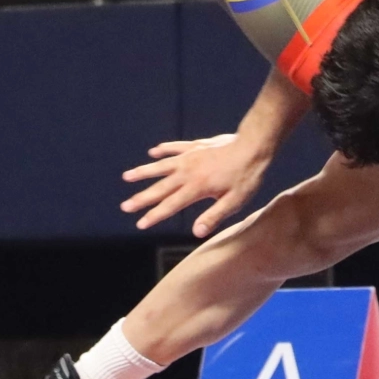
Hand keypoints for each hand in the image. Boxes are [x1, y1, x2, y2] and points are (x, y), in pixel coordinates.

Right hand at [121, 133, 270, 236]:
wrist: (254, 145)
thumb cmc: (247, 176)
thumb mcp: (234, 201)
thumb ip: (214, 216)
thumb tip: (196, 233)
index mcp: (197, 188)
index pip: (170, 205)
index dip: (154, 215)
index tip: (140, 223)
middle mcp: (188, 172)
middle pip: (160, 187)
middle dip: (142, 198)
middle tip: (125, 206)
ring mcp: (191, 156)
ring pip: (162, 165)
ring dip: (144, 171)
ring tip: (127, 176)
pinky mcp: (197, 145)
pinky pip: (176, 147)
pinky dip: (164, 150)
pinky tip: (153, 152)